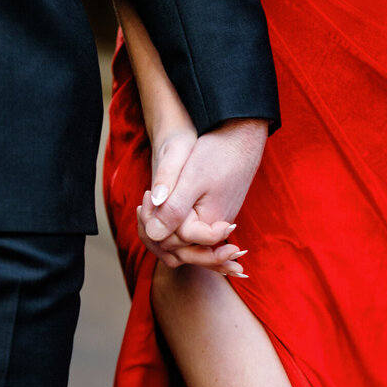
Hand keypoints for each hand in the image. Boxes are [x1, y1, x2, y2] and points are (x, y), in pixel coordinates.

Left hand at [137, 118, 267, 274]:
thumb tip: (153, 233)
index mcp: (209, 225)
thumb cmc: (218, 154)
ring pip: (180, 241)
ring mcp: (214, 225)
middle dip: (154, 228)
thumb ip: (174, 209)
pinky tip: (159, 204)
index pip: (171, 241)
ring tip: (148, 202)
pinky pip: (188, 232)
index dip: (152, 221)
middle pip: (176, 247)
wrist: (241, 138)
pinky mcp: (211, 217)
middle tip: (145, 199)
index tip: (147, 194)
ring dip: (160, 228)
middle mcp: (213, 230)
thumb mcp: (191, 179)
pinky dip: (170, 223)